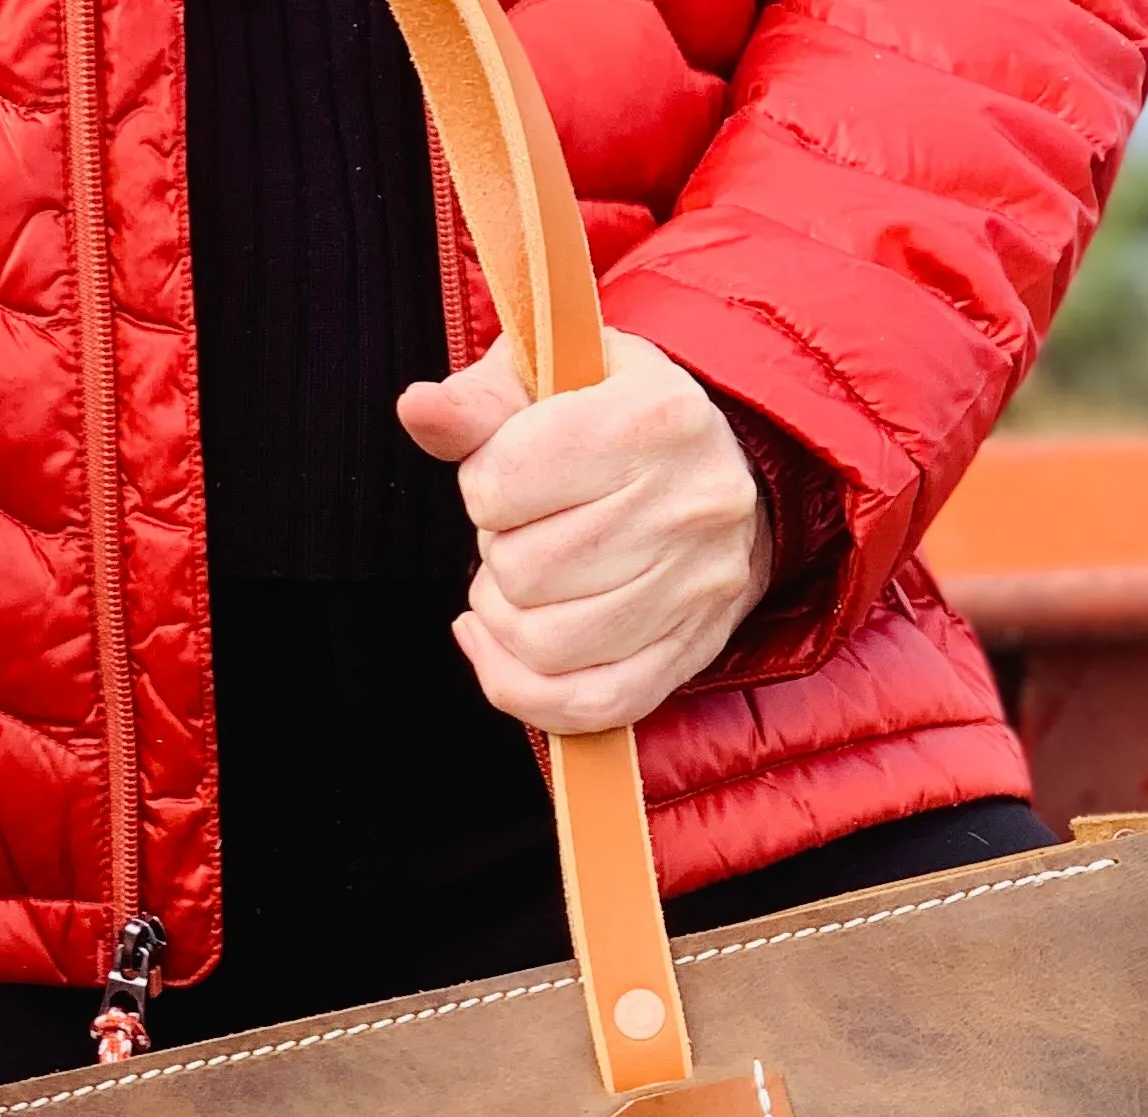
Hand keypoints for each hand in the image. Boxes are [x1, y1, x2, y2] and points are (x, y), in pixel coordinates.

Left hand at [399, 329, 770, 734]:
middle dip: (497, 557)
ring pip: (545, 646)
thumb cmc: (620, 416)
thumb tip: (420, 410)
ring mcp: (694, 588)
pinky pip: (587, 706)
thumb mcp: (553, 379)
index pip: (503, 484)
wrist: (727, 466)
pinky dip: (524, 689)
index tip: (505, 477)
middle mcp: (685, 505)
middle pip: (523, 573)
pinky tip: (503, 650)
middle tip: (520, 533)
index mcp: (651, 417)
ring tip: (520, 585)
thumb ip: (480, 401)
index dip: (481, 488)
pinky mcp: (690, 651)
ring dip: (506, 623)